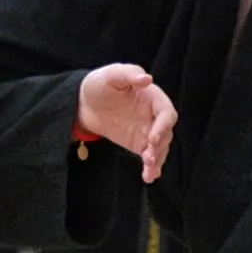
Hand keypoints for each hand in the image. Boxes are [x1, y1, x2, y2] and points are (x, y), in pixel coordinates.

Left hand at [77, 63, 175, 181]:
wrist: (85, 102)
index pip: (167, 113)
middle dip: (160, 146)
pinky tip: (149, 177)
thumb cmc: (101, 83)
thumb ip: (128, 75)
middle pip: (166, 133)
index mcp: (153, 97)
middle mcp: (154, 115)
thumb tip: (147, 79)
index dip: (163, 126)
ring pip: (160, 147)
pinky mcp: (138, 143)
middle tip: (148, 157)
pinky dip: (151, 167)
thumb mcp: (112, 75)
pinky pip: (149, 156)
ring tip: (150, 170)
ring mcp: (148, 130)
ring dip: (157, 159)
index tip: (152, 138)